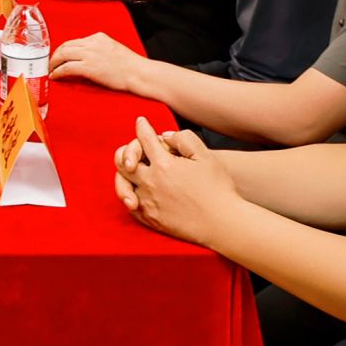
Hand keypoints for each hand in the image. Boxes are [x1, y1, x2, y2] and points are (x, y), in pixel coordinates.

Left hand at [50, 32, 147, 91]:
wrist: (138, 73)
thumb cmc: (130, 65)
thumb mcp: (113, 49)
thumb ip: (99, 49)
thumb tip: (87, 57)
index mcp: (98, 37)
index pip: (75, 41)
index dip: (64, 49)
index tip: (60, 56)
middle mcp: (92, 43)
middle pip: (65, 46)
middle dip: (55, 55)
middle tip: (51, 63)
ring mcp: (89, 54)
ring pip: (62, 55)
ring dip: (53, 63)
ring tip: (51, 70)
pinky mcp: (88, 67)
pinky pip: (66, 68)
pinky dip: (58, 72)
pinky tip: (55, 76)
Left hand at [118, 117, 236, 249]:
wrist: (222, 223)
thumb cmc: (218, 189)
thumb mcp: (206, 156)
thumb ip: (183, 139)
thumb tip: (164, 136)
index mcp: (164, 165)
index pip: (145, 140)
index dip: (142, 128)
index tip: (141, 122)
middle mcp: (151, 183)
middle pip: (125, 162)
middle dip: (128, 150)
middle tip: (135, 147)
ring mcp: (149, 203)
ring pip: (123, 184)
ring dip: (125, 173)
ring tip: (131, 168)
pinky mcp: (151, 220)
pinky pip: (130, 205)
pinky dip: (130, 194)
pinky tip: (136, 190)